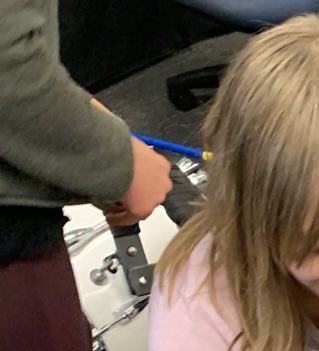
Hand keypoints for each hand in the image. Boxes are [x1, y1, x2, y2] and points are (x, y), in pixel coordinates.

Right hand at [89, 98, 170, 224]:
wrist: (117, 158)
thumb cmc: (118, 144)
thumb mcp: (122, 136)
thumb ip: (117, 133)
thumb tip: (99, 110)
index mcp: (161, 163)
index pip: (154, 177)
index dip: (141, 182)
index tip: (131, 185)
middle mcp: (163, 181)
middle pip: (150, 193)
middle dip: (136, 196)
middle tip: (120, 195)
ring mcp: (155, 197)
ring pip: (141, 205)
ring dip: (127, 206)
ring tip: (111, 206)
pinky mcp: (143, 209)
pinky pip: (130, 218)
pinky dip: (119, 218)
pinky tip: (109, 216)